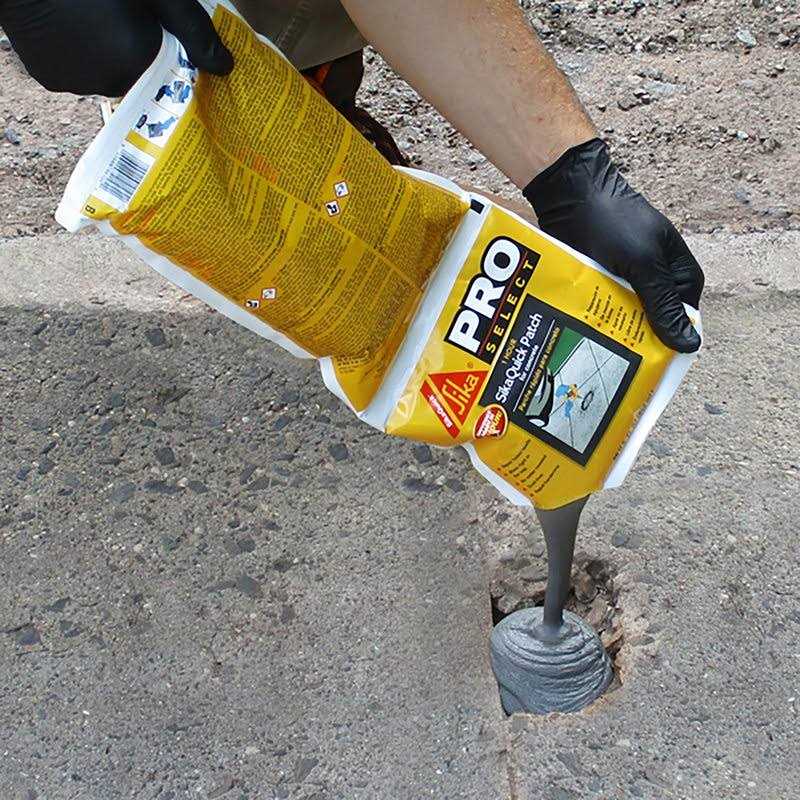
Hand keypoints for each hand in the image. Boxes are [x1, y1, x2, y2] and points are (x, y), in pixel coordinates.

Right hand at [0, 0, 232, 95]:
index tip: (157, 33)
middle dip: (137, 52)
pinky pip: (76, 74)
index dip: (165, 53)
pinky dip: (79, 57)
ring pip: (106, 76)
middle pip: (137, 77)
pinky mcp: (52, 80)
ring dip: (107, 55)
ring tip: (96, 20)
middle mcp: (110, 82)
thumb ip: (192, 30)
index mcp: (139, 60)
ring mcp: (78, 84)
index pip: (168, 75)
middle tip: (124, 19)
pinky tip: (72, 28)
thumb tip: (227, 67)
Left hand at [523, 138, 703, 352]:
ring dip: (610, 329)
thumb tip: (689, 345)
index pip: (681, 323)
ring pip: (624, 317)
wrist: (573, 193)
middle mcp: (658, 280)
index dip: (665, 345)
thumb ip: (662, 305)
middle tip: (612, 359)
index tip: (645, 366)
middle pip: (651, 323)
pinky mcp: (603, 278)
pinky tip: (581, 331)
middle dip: (633, 338)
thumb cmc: (614, 222)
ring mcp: (629, 279)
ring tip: (593, 348)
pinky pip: (602, 306)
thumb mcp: (643, 266)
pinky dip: (594, 316)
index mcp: (680, 276)